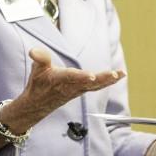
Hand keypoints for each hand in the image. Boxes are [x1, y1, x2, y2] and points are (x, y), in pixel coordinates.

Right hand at [0, 48, 124, 153]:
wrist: (38, 105)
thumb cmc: (39, 84)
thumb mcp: (37, 69)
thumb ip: (40, 58)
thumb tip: (33, 51)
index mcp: (60, 80)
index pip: (71, 77)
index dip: (81, 76)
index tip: (91, 76)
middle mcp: (71, 87)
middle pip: (89, 83)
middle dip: (102, 79)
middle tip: (115, 75)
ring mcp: (78, 90)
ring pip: (96, 86)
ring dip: (109, 80)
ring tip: (121, 74)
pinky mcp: (82, 90)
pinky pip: (97, 86)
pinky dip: (108, 81)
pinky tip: (119, 76)